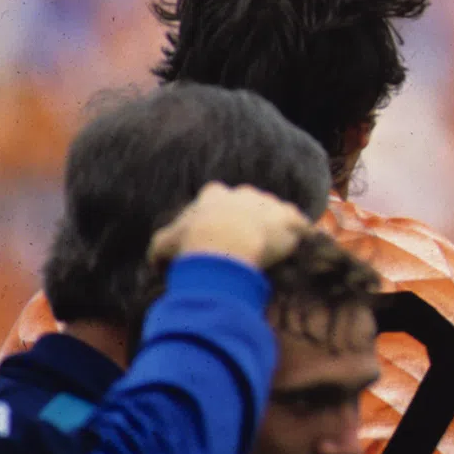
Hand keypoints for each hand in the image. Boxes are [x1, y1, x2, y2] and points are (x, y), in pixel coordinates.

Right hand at [148, 182, 315, 269]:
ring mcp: (269, 203)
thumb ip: (159, 247)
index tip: (215, 230)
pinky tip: (298, 247)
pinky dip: (299, 234)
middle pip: (248, 202)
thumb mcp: (165, 244)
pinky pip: (299, 224)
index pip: (216, 196)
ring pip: (274, 212)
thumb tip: (154, 260)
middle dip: (247, 218)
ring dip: (273, 228)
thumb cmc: (192, 243)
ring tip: (271, 248)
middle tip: (244, 242)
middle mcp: (244, 193)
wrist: (225, 244)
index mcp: (215, 194)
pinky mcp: (290, 217)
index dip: (216, 214)